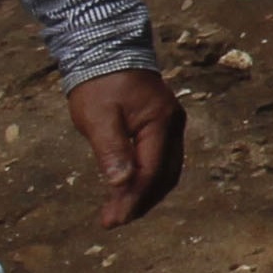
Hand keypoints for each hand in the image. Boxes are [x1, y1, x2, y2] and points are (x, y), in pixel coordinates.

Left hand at [67, 70, 186, 224]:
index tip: (111, 221)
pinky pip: (162, 159)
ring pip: (167, 170)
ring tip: (121, 210)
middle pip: (165, 175)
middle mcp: (173, 126)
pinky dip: (149, 178)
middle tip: (114, 220)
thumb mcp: (99, 117)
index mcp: (160, 124)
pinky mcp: (163, 124)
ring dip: (146, 193)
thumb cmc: (100, 84)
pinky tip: (131, 186)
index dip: (132, 199)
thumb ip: (111, 150)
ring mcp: (171, 125)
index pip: (150, 172)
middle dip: (141, 201)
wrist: (108, 51)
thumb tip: (120, 184)